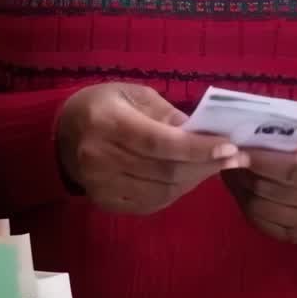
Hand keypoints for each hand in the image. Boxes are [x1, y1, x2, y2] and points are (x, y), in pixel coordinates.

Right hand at [57, 82, 246, 215]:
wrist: (62, 133)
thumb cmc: (103, 104)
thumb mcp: (134, 94)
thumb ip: (167, 114)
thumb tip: (202, 132)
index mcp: (108, 123)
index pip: (160, 143)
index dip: (197, 148)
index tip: (230, 147)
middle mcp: (101, 158)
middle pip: (164, 171)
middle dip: (205, 165)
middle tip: (235, 158)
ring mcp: (101, 186)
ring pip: (162, 192)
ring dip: (195, 180)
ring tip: (215, 165)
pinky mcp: (106, 203)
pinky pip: (151, 203)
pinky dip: (176, 192)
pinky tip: (189, 177)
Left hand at [222, 121, 296, 243]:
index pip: (293, 169)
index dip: (263, 159)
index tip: (239, 148)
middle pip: (272, 188)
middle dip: (245, 169)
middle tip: (228, 152)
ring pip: (261, 206)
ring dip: (240, 184)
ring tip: (230, 165)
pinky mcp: (295, 236)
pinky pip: (259, 220)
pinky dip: (243, 201)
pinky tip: (239, 183)